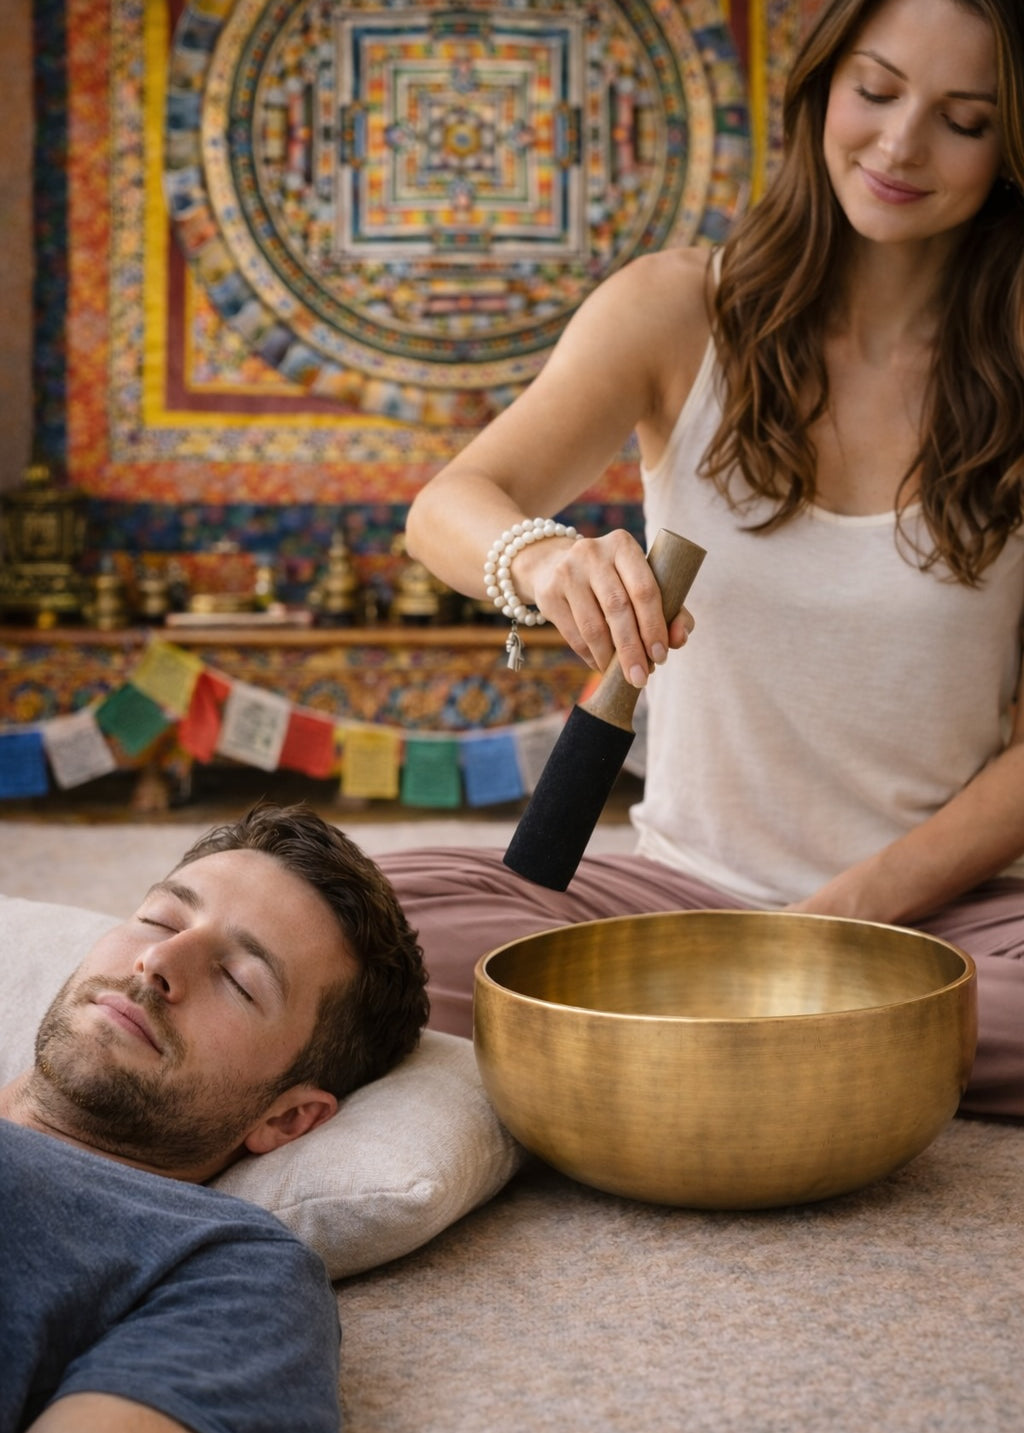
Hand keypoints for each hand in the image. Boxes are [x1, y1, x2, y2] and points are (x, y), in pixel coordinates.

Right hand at [513, 528, 693, 683]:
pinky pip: (573, 635)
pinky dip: (591, 657)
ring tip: (624, 676)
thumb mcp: (639, 582)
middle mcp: (592, 553)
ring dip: (611, 659)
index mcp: (623, 545)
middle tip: (641, 678)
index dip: (654, 627)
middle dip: (632, 649)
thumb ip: (671, 609)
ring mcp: (566, 572)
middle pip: (618, 609)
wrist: (553, 565)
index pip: (644, 589)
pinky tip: (603, 667)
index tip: (661, 656)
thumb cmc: (611, 580)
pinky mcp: (548, 593)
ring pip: (593, 626)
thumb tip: (679, 640)